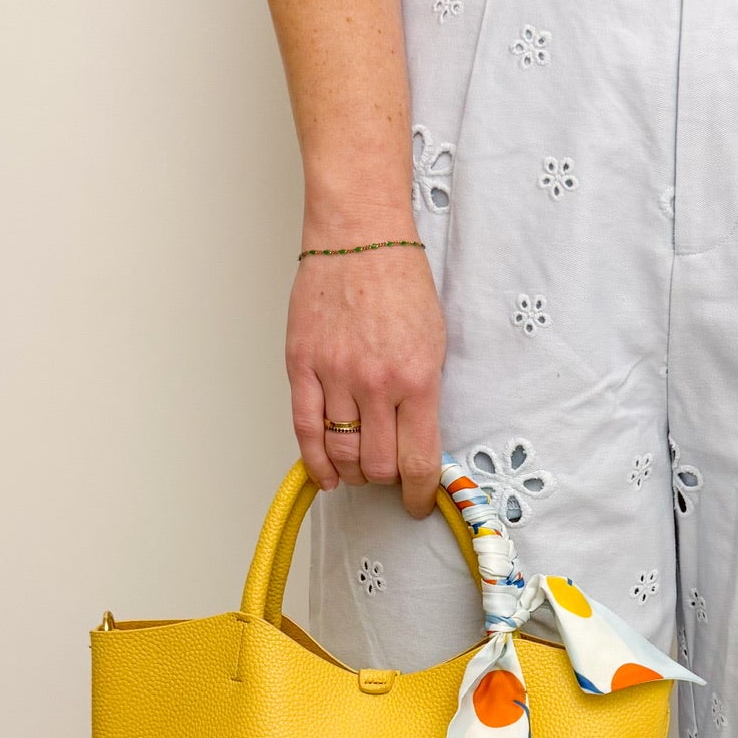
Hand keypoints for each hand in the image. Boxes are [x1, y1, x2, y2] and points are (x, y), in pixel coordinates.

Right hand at [285, 239, 446, 517]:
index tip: (418, 502)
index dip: (419, 493)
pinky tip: (325, 474)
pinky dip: (316, 462)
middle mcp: (376, 383)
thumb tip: (419, 445)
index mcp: (418, 380)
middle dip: (385, 480)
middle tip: (388, 473)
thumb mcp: (435, 344)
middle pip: (378, 466)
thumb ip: (426, 397)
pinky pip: (305, 430)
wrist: (359, 236)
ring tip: (359, 467)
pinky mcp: (302, 365)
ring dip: (352, 471)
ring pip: (342, 454)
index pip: (418, 462)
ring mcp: (335, 375)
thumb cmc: (400, 282)